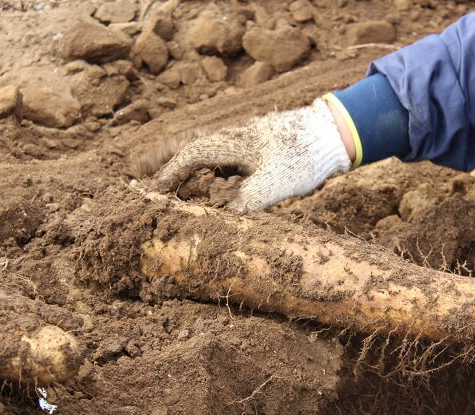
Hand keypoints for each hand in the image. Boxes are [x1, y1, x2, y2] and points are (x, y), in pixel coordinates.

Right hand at [154, 99, 351, 212]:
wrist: (334, 133)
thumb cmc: (305, 156)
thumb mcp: (275, 184)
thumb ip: (245, 202)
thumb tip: (221, 221)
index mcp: (232, 142)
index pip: (190, 157)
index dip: (168, 175)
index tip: (151, 192)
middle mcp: (234, 136)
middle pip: (190, 147)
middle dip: (165, 161)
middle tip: (140, 174)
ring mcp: (247, 139)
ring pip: (207, 150)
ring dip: (186, 164)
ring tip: (169, 180)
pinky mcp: (259, 146)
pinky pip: (224, 155)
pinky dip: (210, 167)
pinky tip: (213, 180)